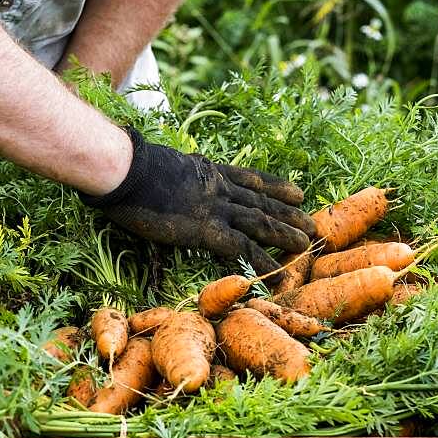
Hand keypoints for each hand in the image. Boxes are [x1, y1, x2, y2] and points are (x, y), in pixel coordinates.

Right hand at [82, 128, 315, 277]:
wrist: (125, 170)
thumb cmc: (127, 167)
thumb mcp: (158, 165)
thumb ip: (171, 175)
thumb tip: (164, 184)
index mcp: (207, 170)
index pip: (250, 179)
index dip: (275, 186)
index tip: (296, 192)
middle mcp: (218, 187)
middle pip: (262, 201)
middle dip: (289, 213)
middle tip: (312, 222)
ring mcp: (215, 208)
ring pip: (261, 222)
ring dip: (286, 235)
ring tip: (307, 244)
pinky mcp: (206, 230)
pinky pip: (243, 248)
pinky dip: (262, 262)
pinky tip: (278, 272)